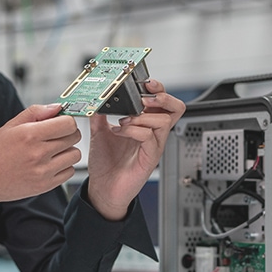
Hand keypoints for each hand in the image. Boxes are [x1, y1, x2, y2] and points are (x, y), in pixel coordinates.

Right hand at [0, 104, 81, 211]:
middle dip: (67, 133)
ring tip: (52, 150)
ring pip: (75, 155)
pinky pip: (69, 172)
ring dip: (67, 150)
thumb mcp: (10, 125)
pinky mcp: (45, 186)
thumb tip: (57, 107)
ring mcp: (43, 171)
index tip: (61, 122)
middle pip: (74, 138)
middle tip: (55, 135)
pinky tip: (49, 163)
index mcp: (30, 135)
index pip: (68, 123)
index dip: (67, 120)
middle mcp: (38, 153)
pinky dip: (64, 166)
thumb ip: (36, 112)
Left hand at [86, 79, 184, 219]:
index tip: (145, 82)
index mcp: (145, 124)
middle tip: (143, 99)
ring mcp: (153, 146)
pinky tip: (118, 131)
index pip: (163, 101)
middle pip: (175, 108)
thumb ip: (100, 114)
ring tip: (124, 120)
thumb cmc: (106, 163)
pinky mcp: (149, 158)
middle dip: (161, 98)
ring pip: (163, 121)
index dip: (158, 89)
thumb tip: (96, 96)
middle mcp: (153, 134)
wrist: (103, 188)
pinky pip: (149, 137)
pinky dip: (132, 130)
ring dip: (142, 116)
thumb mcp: (100, 132)